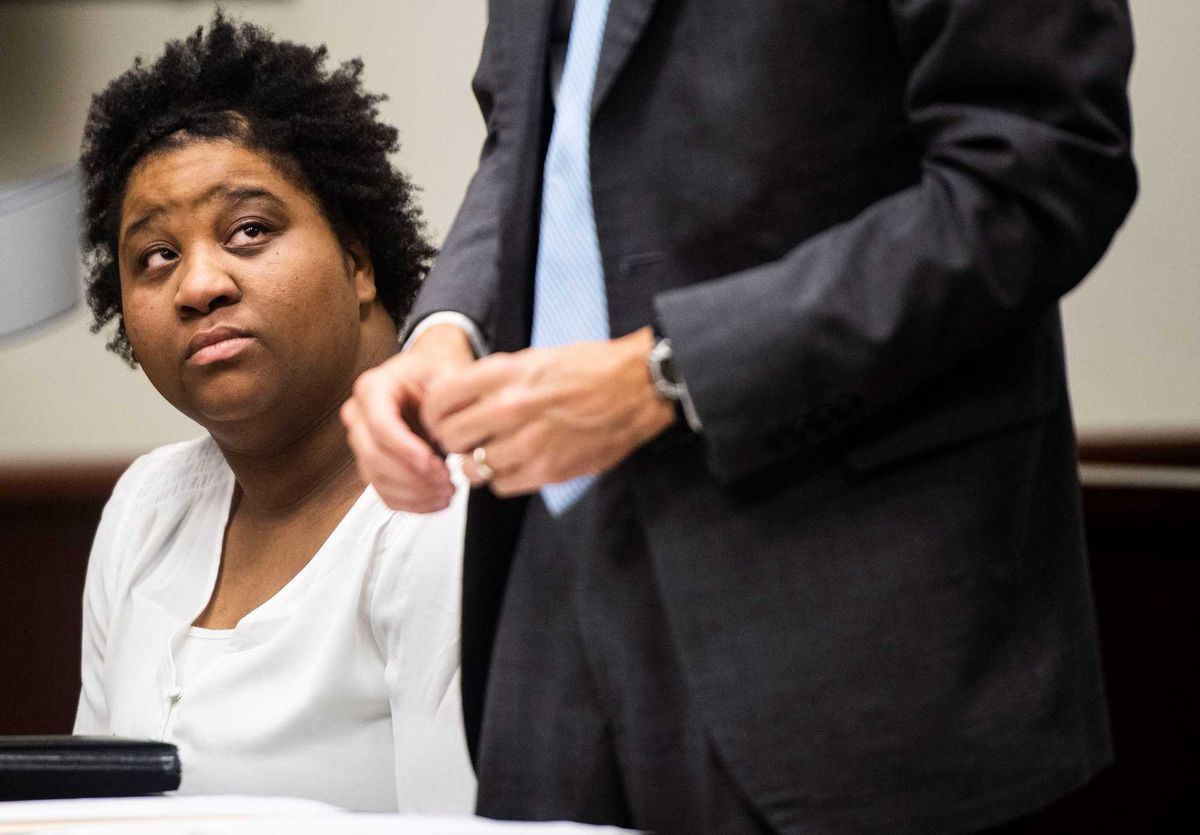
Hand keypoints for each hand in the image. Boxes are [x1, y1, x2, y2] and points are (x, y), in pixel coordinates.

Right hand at [341, 324, 474, 511]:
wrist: (429, 383)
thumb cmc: (435, 377)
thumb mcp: (446, 376)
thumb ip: (446, 401)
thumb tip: (447, 432)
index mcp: (374, 388)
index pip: (381, 425)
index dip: (405, 449)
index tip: (433, 465)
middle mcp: (359, 415)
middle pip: (374, 456)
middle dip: (413, 476)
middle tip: (447, 481)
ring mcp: (362, 442)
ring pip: (378, 479)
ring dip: (415, 493)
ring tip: (448, 492)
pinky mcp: (371, 465)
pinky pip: (383, 493)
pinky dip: (412, 504)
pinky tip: (436, 500)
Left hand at [422, 326, 676, 495]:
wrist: (638, 388)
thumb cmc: (591, 369)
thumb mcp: (535, 357)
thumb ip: (495, 379)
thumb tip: (460, 399)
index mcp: (505, 374)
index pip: (440, 399)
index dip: (433, 413)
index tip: (439, 419)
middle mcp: (511, 407)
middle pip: (449, 438)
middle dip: (452, 441)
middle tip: (464, 441)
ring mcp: (529, 442)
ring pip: (472, 468)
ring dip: (477, 464)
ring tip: (491, 454)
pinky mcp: (549, 470)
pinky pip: (502, 486)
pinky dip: (502, 479)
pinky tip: (515, 465)